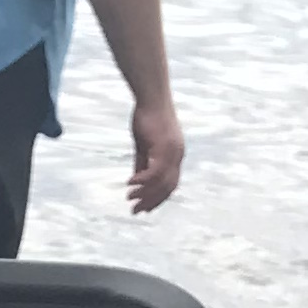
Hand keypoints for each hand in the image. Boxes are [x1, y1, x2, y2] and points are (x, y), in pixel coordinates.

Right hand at [128, 98, 184, 212]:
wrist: (152, 96)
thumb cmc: (146, 116)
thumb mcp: (143, 144)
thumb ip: (142, 163)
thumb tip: (137, 181)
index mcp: (175, 154)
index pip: (170, 184)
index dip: (158, 199)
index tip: (145, 209)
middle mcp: (177, 155)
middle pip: (167, 187)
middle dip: (151, 202)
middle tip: (135, 211)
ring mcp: (172, 151)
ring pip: (161, 183)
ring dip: (145, 194)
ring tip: (130, 199)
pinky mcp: (164, 147)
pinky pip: (153, 172)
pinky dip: (142, 181)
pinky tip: (130, 184)